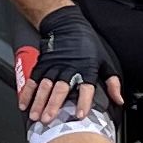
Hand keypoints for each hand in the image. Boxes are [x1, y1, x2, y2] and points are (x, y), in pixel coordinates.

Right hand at [21, 4, 110, 126]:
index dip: (83, 102)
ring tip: (35, 116)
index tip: (80, 115)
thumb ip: (112, 82)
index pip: (85, 88)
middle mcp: (68, 70)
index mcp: (85, 70)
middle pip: (60, 89)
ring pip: (45, 87)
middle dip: (53, 105)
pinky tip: (24, 104)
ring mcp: (53, 67)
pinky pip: (33, 80)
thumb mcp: (104, 61)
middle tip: (48, 118)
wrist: (66, 24)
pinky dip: (27, 93)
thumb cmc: (86, 43)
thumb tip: (119, 99)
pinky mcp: (42, 65)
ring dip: (39, 102)